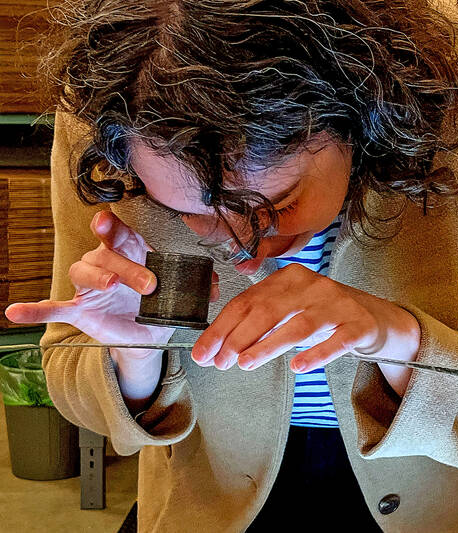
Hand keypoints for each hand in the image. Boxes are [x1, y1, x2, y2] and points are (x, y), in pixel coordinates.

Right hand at [4, 210, 219, 357]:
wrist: (147, 334)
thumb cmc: (160, 303)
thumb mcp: (182, 294)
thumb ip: (198, 286)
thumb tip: (216, 286)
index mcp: (132, 252)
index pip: (121, 233)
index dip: (114, 226)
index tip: (111, 222)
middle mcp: (107, 263)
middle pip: (106, 253)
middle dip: (125, 266)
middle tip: (149, 284)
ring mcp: (91, 287)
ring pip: (83, 270)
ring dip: (96, 277)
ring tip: (108, 286)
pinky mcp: (80, 309)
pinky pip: (54, 307)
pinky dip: (36, 310)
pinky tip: (15, 312)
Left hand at [191, 263, 419, 391]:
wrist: (374, 317)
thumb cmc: (324, 314)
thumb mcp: (291, 307)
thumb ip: (258, 320)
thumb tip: (217, 348)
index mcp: (290, 277)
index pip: (248, 300)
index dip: (222, 327)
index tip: (204, 352)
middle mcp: (313, 286)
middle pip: (269, 310)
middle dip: (240, 337)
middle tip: (222, 362)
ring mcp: (338, 304)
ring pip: (299, 325)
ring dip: (269, 345)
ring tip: (246, 363)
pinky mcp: (359, 325)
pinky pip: (337, 341)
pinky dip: (317, 354)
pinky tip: (299, 367)